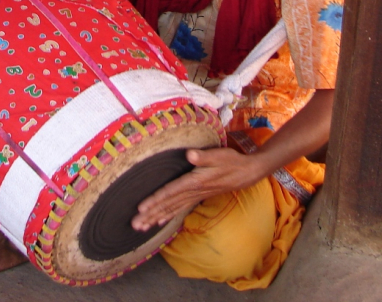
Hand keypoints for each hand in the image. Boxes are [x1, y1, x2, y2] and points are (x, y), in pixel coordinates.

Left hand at [131, 147, 265, 231]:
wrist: (246, 173)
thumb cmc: (231, 161)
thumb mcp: (219, 155)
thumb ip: (204, 156)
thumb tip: (190, 154)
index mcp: (195, 182)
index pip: (171, 192)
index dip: (156, 200)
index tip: (141, 208)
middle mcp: (193, 192)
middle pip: (168, 204)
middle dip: (150, 215)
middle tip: (134, 224)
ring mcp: (195, 196)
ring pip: (172, 209)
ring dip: (156, 217)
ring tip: (141, 226)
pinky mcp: (197, 196)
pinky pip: (179, 208)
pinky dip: (168, 215)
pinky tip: (158, 221)